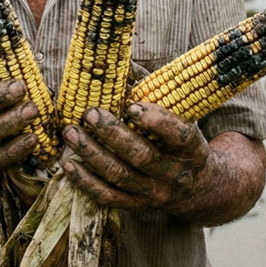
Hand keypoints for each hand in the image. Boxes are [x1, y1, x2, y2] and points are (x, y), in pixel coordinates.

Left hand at [60, 102, 209, 211]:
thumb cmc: (180, 140)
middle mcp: (175, 174)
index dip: (155, 122)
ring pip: (121, 176)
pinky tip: (69, 164)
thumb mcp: (181, 115)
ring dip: (92, 154)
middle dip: (113, 134)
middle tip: (90, 113)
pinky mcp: (137, 205)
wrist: (196, 186)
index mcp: (192, 149)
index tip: (131, 106)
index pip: (179, 136)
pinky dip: (86, 182)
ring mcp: (155, 193)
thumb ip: (154, 91)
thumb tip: (119, 61)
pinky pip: (109, 197)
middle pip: (142, 156)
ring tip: (71, 133)